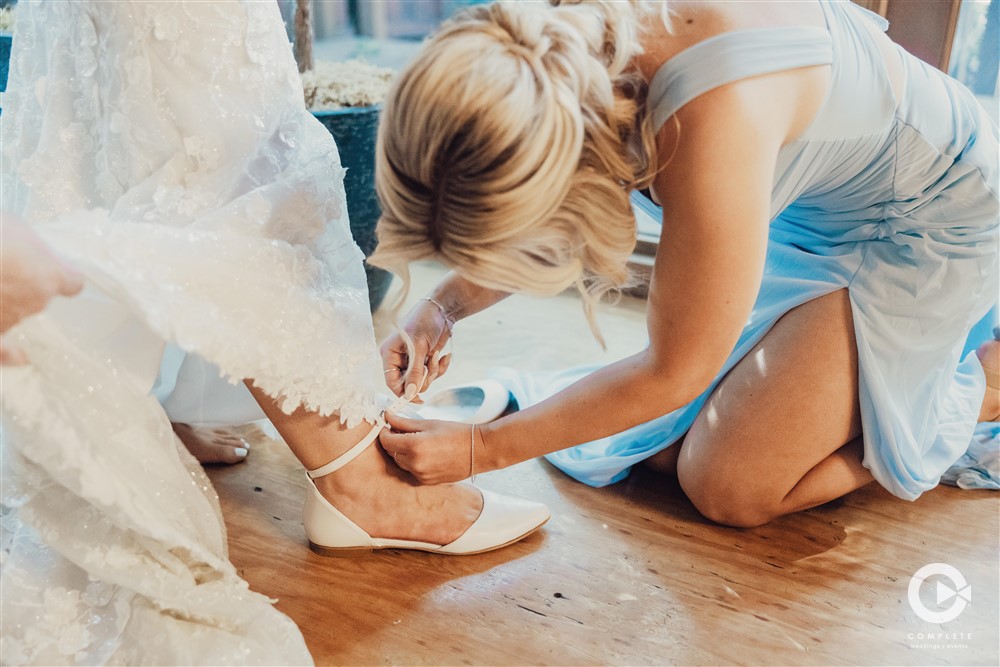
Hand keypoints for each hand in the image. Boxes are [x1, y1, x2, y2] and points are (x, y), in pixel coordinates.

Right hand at [1, 213, 84, 363]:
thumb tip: (21, 251)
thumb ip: (25, 246)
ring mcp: (9, 319)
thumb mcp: (15, 228)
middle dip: (24, 284)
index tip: (57, 271)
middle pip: (40, 297)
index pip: (72, 282)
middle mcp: (36, 303)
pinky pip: (3, 350)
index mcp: (50, 277)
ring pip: (16, 314)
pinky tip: (18, 357)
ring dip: (5, 302)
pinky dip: (10, 354)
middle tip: (5, 268)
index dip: (62, 276)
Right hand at [380, 298, 453, 396]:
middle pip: (408, 384)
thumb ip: (415, 372)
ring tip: (437, 356)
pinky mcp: (426, 361)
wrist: (442, 310)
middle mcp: (399, 359)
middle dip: (423, 378)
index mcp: (389, 354)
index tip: (417, 398)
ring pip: (422, 381)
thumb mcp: (419, 347)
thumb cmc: (424, 321)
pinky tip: (444, 356)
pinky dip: (441, 368)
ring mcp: (413, 361)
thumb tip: (410, 394)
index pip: (391, 382)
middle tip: (430, 366)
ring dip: (433, 372)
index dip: (403, 392)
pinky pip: (433, 375)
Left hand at [380, 412, 476, 484]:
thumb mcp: (429, 424)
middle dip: (392, 441)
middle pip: (391, 453)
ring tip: (414, 441)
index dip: (384, 432)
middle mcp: (415, 464)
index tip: (387, 425)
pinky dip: (411, 462)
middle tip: (400, 430)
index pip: (386, 441)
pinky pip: (410, 471)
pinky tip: (423, 452)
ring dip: (400, 452)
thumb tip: (387, 416)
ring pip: (400, 463)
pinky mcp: (426, 482)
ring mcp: (421, 475)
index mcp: (414, 446)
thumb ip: (404, 422)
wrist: (479, 451)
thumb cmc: (456, 434)